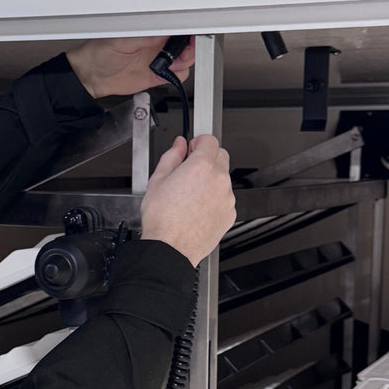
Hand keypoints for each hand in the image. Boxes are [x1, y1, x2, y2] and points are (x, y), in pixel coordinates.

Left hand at [66, 36, 194, 99]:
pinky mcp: (157, 76)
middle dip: (189, 46)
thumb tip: (166, 30)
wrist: (91, 77)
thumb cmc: (99, 52)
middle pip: (185, 43)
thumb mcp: (122, 40)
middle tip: (183, 52)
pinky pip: (176, 75)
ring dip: (184, 61)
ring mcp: (157, 60)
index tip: (191, 34)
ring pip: (184, 59)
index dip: (186, 30)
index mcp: (149, 30)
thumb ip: (145, 36)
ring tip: (173, 64)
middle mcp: (156, 44)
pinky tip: (168, 74)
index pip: (175, 26)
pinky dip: (178, 75)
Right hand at [140, 135, 235, 266]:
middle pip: (221, 155)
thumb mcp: (158, 180)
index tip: (192, 149)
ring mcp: (227, 198)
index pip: (209, 140)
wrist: (171, 248)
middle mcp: (219, 179)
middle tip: (190, 169)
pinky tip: (197, 208)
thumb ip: (172, 156)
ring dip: (211, 179)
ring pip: (223, 178)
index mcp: (201, 166)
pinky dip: (215, 198)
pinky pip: (225, 198)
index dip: (198, 142)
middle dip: (207, 157)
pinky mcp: (230, 214)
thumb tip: (179, 144)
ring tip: (190, 195)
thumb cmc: (162, 219)